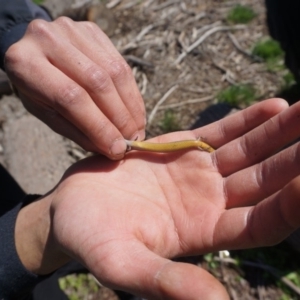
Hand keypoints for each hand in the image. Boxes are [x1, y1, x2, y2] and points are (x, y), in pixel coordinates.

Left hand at [4, 17, 144, 158]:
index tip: (117, 149)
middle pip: (97, 82)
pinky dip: (132, 92)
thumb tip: (113, 148)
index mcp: (26, 64)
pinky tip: (136, 111)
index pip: (71, 98)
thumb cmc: (36, 89)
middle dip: (120, 117)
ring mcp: (73, 29)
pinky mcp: (93, 30)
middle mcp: (48, 39)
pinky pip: (121, 64)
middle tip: (132, 140)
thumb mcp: (47, 113)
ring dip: (131, 106)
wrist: (34, 53)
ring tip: (138, 128)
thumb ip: (77, 130)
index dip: (99, 126)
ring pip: (114, 72)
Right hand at [16, 98, 299, 298]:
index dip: (292, 204)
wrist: (72, 207)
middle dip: (296, 160)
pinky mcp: (181, 149)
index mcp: (204, 233)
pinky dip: (246, 120)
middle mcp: (210, 202)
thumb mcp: (121, 263)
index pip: (262, 221)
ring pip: (249, 152)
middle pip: (266, 182)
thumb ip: (164, 280)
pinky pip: (221, 133)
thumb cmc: (91, 238)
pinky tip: (273, 106)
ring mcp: (199, 173)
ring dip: (280, 132)